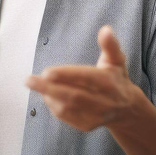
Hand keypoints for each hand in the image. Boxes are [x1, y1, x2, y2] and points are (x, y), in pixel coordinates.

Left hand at [26, 26, 140, 131]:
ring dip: (48, 96)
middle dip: (48, 88)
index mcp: (109, 82)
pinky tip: (46, 94)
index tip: (47, 72)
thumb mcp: (116, 59)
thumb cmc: (115, 78)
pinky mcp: (87, 125)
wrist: (126, 108)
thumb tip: (106, 29)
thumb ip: (110, 45)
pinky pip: (66, 117)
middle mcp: (103, 101)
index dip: (66, 75)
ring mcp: (95, 116)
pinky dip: (53, 105)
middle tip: (29, 80)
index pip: (86, 78)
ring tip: (35, 84)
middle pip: (73, 96)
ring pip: (67, 108)